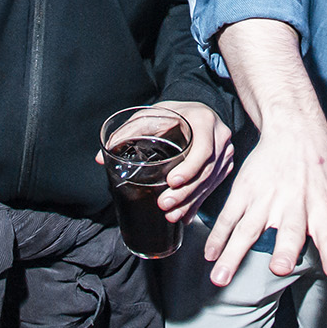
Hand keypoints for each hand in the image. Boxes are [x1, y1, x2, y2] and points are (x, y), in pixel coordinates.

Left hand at [95, 101, 233, 224]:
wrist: (198, 112)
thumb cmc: (174, 113)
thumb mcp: (152, 115)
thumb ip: (128, 133)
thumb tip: (101, 158)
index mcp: (204, 121)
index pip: (202, 149)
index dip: (189, 168)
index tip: (171, 182)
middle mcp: (220, 137)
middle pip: (206, 171)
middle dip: (185, 192)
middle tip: (165, 204)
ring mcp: (225, 153)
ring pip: (210, 183)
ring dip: (190, 201)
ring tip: (171, 215)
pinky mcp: (224, 166)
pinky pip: (213, 188)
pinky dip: (197, 203)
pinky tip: (184, 216)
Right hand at [203, 123, 326, 285]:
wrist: (295, 129)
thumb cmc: (325, 169)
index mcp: (323, 208)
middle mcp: (295, 204)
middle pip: (290, 230)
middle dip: (284, 248)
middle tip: (279, 267)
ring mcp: (267, 199)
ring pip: (249, 228)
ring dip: (234, 253)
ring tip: (221, 278)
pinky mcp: (246, 193)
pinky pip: (229, 217)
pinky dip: (218, 237)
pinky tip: (210, 256)